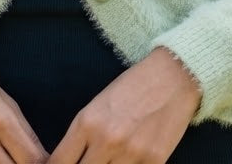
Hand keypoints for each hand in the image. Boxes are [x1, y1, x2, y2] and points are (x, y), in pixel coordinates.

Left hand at [47, 47, 201, 163]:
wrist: (172, 77)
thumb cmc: (132, 87)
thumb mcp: (99, 104)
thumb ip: (83, 135)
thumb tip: (70, 161)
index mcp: (87, 122)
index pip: (60, 162)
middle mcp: (106, 140)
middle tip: (88, 163)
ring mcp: (131, 154)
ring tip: (108, 162)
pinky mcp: (154, 162)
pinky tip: (128, 162)